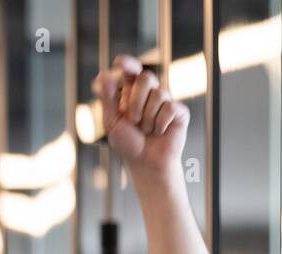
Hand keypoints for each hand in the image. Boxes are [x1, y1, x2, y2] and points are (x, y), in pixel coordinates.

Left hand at [92, 55, 188, 173]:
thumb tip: (103, 75)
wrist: (146, 163)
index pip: (131, 71)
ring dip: (147, 117)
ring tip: (146, 130)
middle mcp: (149, 93)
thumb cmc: (128, 144)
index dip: (127, 64)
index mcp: (132, 92)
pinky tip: (160, 132)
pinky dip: (160, 123)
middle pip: (147, 78)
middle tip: (133, 120)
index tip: (119, 62)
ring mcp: (165, 101)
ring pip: (159, 93)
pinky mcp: (179, 111)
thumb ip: (107, 99)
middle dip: (136, 101)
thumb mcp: (112, 122)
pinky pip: (170, 107)